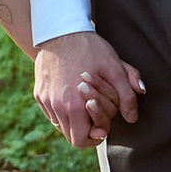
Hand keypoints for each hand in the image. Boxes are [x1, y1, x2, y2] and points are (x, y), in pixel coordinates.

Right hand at [34, 29, 143, 148]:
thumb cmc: (90, 49)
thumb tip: (132, 118)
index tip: (103, 127)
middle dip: (86, 130)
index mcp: (73, 105)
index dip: (95, 136)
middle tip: (96, 116)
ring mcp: (45, 100)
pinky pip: (51, 113)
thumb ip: (127, 95)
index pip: (81, 141)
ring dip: (74, 120)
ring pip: (60, 125)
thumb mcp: (115, 69)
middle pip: (70, 136)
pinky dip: (63, 111)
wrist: (62, 31)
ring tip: (84, 103)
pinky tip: (72, 95)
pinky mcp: (38, 93)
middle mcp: (55, 106)